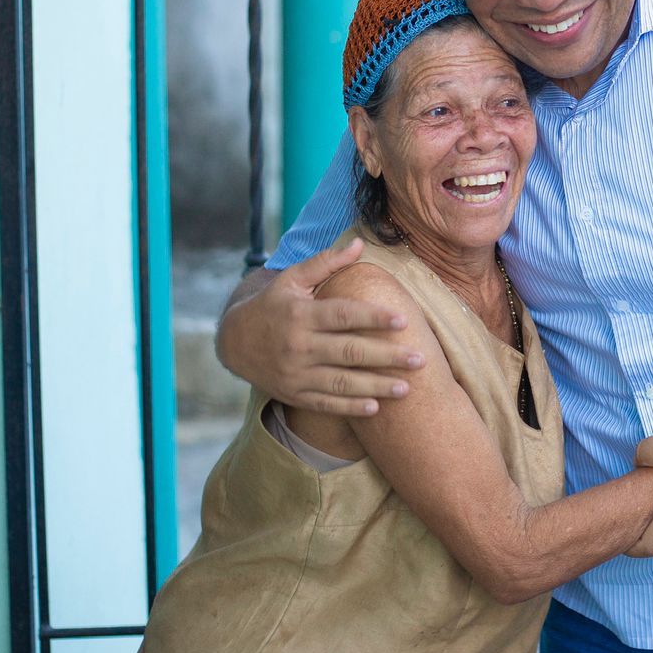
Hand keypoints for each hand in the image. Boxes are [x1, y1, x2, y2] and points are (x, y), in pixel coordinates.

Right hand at [217, 238, 422, 415]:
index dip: (373, 318)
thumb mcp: (291, 279)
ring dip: (376, 387)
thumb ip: (326, 262)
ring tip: (407, 388)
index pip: (343, 316)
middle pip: (349, 353)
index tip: (403, 321)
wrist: (233, 342)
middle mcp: (299, 346)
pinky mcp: (294, 394)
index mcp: (301, 315)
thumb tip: (359, 243)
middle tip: (419, 359)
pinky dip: (350, 408)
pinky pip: (326, 404)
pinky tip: (376, 408)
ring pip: (341, 383)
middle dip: (387, 357)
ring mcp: (296, 374)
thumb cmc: (271, 304)